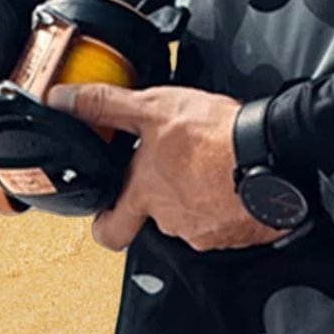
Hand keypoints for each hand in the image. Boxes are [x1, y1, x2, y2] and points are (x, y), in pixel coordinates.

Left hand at [47, 83, 290, 253]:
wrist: (270, 154)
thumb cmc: (214, 135)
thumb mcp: (151, 107)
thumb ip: (105, 105)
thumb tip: (62, 100)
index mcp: (145, 195)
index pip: (109, 231)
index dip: (104, 222)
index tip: (105, 209)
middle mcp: (171, 221)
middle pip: (153, 218)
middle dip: (157, 195)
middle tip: (169, 166)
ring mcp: (205, 232)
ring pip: (188, 217)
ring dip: (192, 195)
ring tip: (203, 162)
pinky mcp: (237, 234)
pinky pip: (221, 221)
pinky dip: (222, 202)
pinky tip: (228, 176)